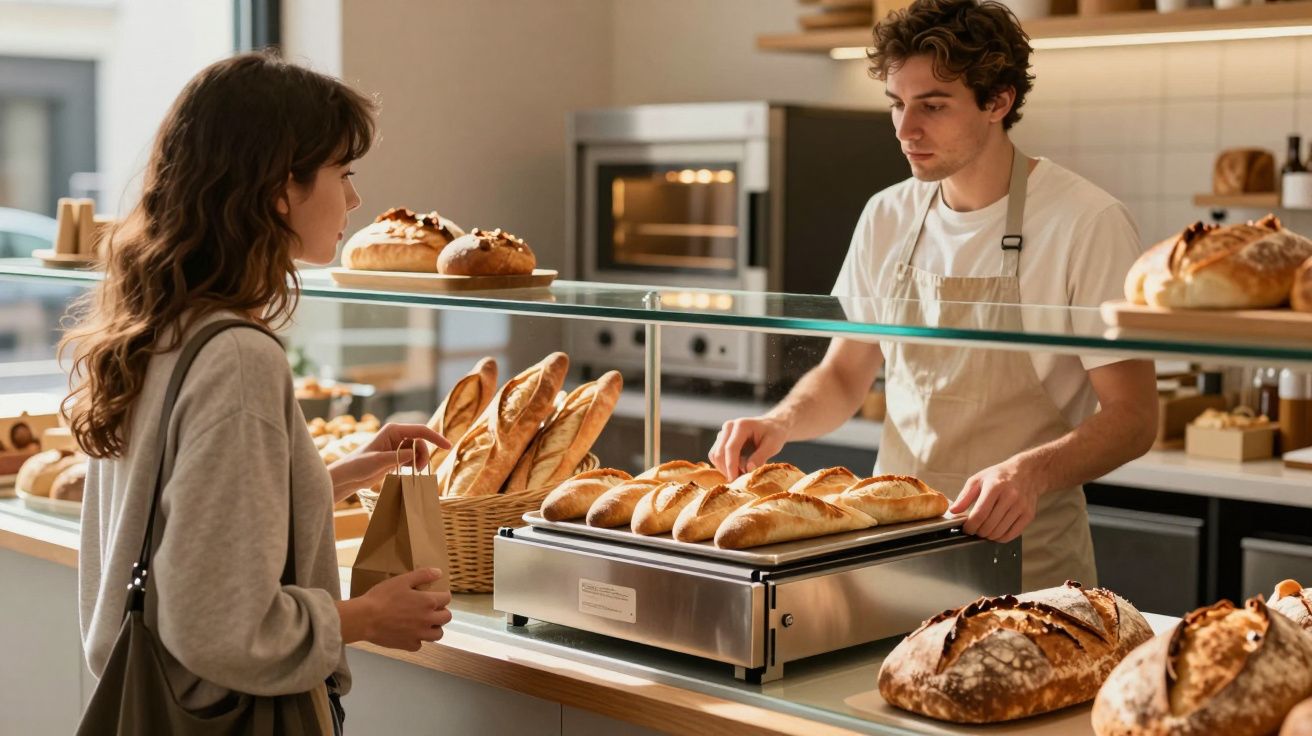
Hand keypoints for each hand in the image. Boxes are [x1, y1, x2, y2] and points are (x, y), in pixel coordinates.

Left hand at [328, 423, 449, 495]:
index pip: (420, 431)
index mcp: (393, 430)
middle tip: (418, 470)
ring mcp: (397, 445)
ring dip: (419, 462)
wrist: (348, 476)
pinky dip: (413, 465)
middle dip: (423, 455)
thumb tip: (415, 454)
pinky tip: (405, 472)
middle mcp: (397, 435)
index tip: (448, 446)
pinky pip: (412, 458)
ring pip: (418, 451)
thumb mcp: (379, 461)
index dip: (435, 437)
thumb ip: (398, 457)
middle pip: (421, 442)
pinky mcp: (396, 455)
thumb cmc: (359, 465)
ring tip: (412, 472)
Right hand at [357, 568, 453, 650]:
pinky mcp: (408, 645)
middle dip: (442, 611)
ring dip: (434, 627)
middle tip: (433, 609)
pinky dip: (417, 639)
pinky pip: (420, 644)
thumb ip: (423, 575)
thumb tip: (439, 573)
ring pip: (437, 634)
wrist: (365, 618)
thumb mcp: (402, 580)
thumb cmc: (383, 597)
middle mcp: (427, 620)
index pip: (447, 599)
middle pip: (446, 618)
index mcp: (428, 602)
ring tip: (425, 622)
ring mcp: (419, 635)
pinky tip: (410, 633)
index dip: (443, 595)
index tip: (438, 595)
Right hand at [708, 415, 790, 479]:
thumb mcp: (773, 445)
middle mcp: (729, 427)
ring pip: (715, 456)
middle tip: (741, 481)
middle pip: (719, 453)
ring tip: (742, 474)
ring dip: (725, 469)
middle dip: (728, 470)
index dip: (731, 466)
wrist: (772, 426)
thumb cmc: (774, 434)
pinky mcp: (721, 440)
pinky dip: (724, 466)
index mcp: (741, 425)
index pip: (730, 448)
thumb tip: (748, 469)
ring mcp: (723, 433)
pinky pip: (717, 456)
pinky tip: (738, 469)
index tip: (735, 481)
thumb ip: (761, 456)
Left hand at [949, 460, 1039, 542]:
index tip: (966, 528)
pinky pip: (1012, 534)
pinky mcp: (1029, 515)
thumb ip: (964, 496)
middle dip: (978, 531)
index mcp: (995, 486)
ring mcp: (1021, 506)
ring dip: (988, 535)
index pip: (980, 514)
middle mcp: (1010, 496)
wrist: (1027, 472)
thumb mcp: (978, 479)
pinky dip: (1001, 538)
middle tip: (974, 528)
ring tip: (984, 529)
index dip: (970, 526)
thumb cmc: (999, 476)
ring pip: (999, 532)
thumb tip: (953, 512)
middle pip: (989, 525)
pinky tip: (996, 531)